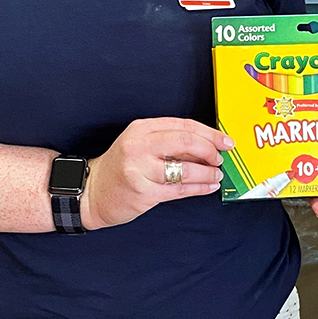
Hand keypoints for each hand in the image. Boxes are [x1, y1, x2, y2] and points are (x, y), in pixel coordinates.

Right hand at [82, 117, 232, 229]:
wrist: (92, 192)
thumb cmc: (120, 168)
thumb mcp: (141, 145)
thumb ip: (170, 142)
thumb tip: (208, 145)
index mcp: (141, 129)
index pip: (183, 125)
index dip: (210, 133)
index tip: (225, 141)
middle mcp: (139, 146)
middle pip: (186, 142)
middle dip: (210, 150)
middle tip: (220, 158)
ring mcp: (140, 170)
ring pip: (186, 169)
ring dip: (208, 172)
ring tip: (216, 174)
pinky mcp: (143, 193)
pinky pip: (180, 190)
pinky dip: (200, 188)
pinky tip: (209, 186)